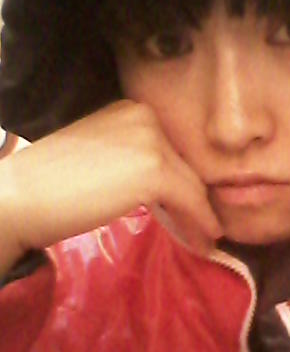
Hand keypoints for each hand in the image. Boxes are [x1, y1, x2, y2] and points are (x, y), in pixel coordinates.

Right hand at [0, 100, 222, 273]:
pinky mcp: (154, 168)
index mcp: (132, 110)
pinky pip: (191, 200)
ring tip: (208, 239)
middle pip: (186, 166)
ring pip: (192, 184)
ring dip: (202, 216)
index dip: (186, 185)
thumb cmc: (53, 185)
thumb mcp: (105, 162)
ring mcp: (151, 139)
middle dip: (198, 201)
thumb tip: (171, 192)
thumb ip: (135, 165)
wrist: (20, 196)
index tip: (195, 212)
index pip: (173, 151)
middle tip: (207, 229)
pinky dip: (202, 223)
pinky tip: (206, 241)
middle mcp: (146, 116)